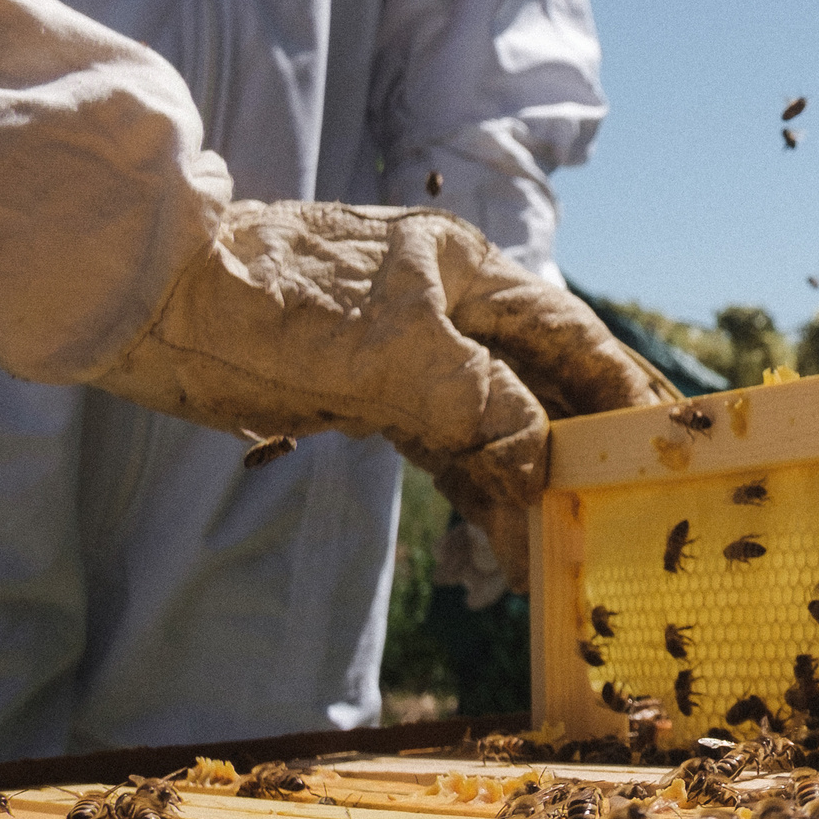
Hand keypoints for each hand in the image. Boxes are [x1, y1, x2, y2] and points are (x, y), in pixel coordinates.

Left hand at [91, 201, 670, 587]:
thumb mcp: (397, 353)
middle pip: (541, 385)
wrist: (147, 303)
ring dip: (526, 486)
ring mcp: (412, 358)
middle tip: (633, 500)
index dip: (623, 388)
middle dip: (582, 447)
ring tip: (559, 547)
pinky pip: (446, 452)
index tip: (670, 436)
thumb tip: (542, 465)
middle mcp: (450, 310)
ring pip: (495, 427)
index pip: (570, 335)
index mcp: (467, 271)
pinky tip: (499, 542)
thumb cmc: (275, 302)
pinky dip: (475, 494)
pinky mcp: (373, 400)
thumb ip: (485, 406)